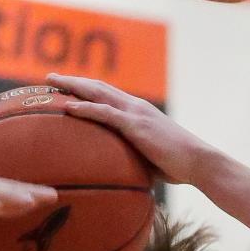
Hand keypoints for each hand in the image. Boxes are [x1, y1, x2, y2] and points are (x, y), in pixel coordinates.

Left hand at [47, 73, 206, 183]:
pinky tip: (69, 107)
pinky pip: (105, 113)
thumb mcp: (151, 158)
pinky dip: (85, 108)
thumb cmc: (178, 166)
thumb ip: (134, 158)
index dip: (87, 89)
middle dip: (74, 81)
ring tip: (52, 83)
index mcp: (139, 112)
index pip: (108, 95)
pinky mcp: (136, 125)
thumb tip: (119, 173)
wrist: (198, 162)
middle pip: (98, 87)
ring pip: (98, 93)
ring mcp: (135, 113)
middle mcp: (135, 106)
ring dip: (74, 87)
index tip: (68, 87)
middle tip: (51, 78)